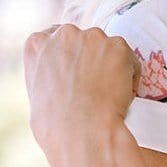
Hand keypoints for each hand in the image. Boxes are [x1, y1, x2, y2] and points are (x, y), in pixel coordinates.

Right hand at [23, 23, 140, 157]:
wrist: (81, 132)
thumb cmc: (55, 126)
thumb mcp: (35, 95)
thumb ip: (48, 76)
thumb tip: (61, 81)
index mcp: (37, 44)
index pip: (57, 38)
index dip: (72, 57)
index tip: (78, 74)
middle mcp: (64, 34)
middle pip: (85, 41)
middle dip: (92, 61)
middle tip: (96, 89)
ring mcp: (92, 37)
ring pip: (108, 50)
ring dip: (111, 69)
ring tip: (108, 98)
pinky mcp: (117, 46)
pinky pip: (129, 61)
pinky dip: (130, 79)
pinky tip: (121, 98)